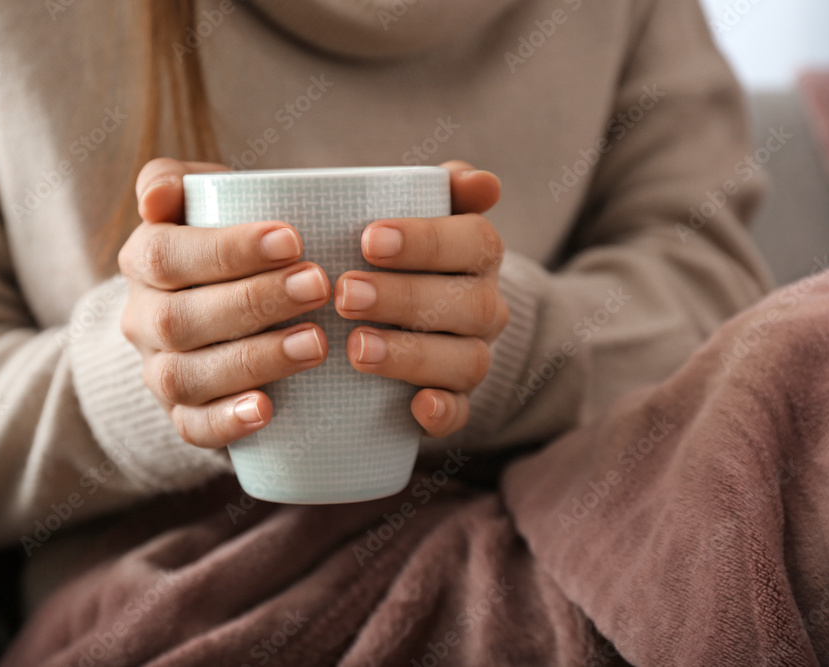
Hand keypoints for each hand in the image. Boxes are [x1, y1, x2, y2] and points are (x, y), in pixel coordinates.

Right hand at [118, 159, 330, 447]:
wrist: (217, 309)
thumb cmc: (226, 243)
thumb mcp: (202, 200)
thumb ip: (176, 180)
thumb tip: (153, 200)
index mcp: (143, 261)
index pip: (168, 255)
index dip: (228, 250)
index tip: (293, 239)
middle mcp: (142, 319)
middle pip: (181, 318)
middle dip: (253, 302)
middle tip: (318, 285)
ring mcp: (158, 372)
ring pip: (187, 375)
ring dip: (254, 359)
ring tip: (316, 343)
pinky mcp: (182, 414)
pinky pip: (192, 427)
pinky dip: (228, 421)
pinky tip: (267, 409)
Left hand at [334, 161, 506, 437]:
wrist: (395, 316)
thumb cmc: (391, 254)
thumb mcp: (407, 213)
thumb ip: (435, 188)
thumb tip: (482, 183)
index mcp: (477, 254)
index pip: (473, 241)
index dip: (426, 240)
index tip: (367, 240)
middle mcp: (484, 306)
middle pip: (468, 303)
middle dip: (405, 298)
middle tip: (345, 294)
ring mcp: (472, 356)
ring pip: (466, 360)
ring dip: (413, 355)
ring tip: (357, 349)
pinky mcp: (455, 401)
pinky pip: (462, 414)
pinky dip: (443, 412)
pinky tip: (417, 407)